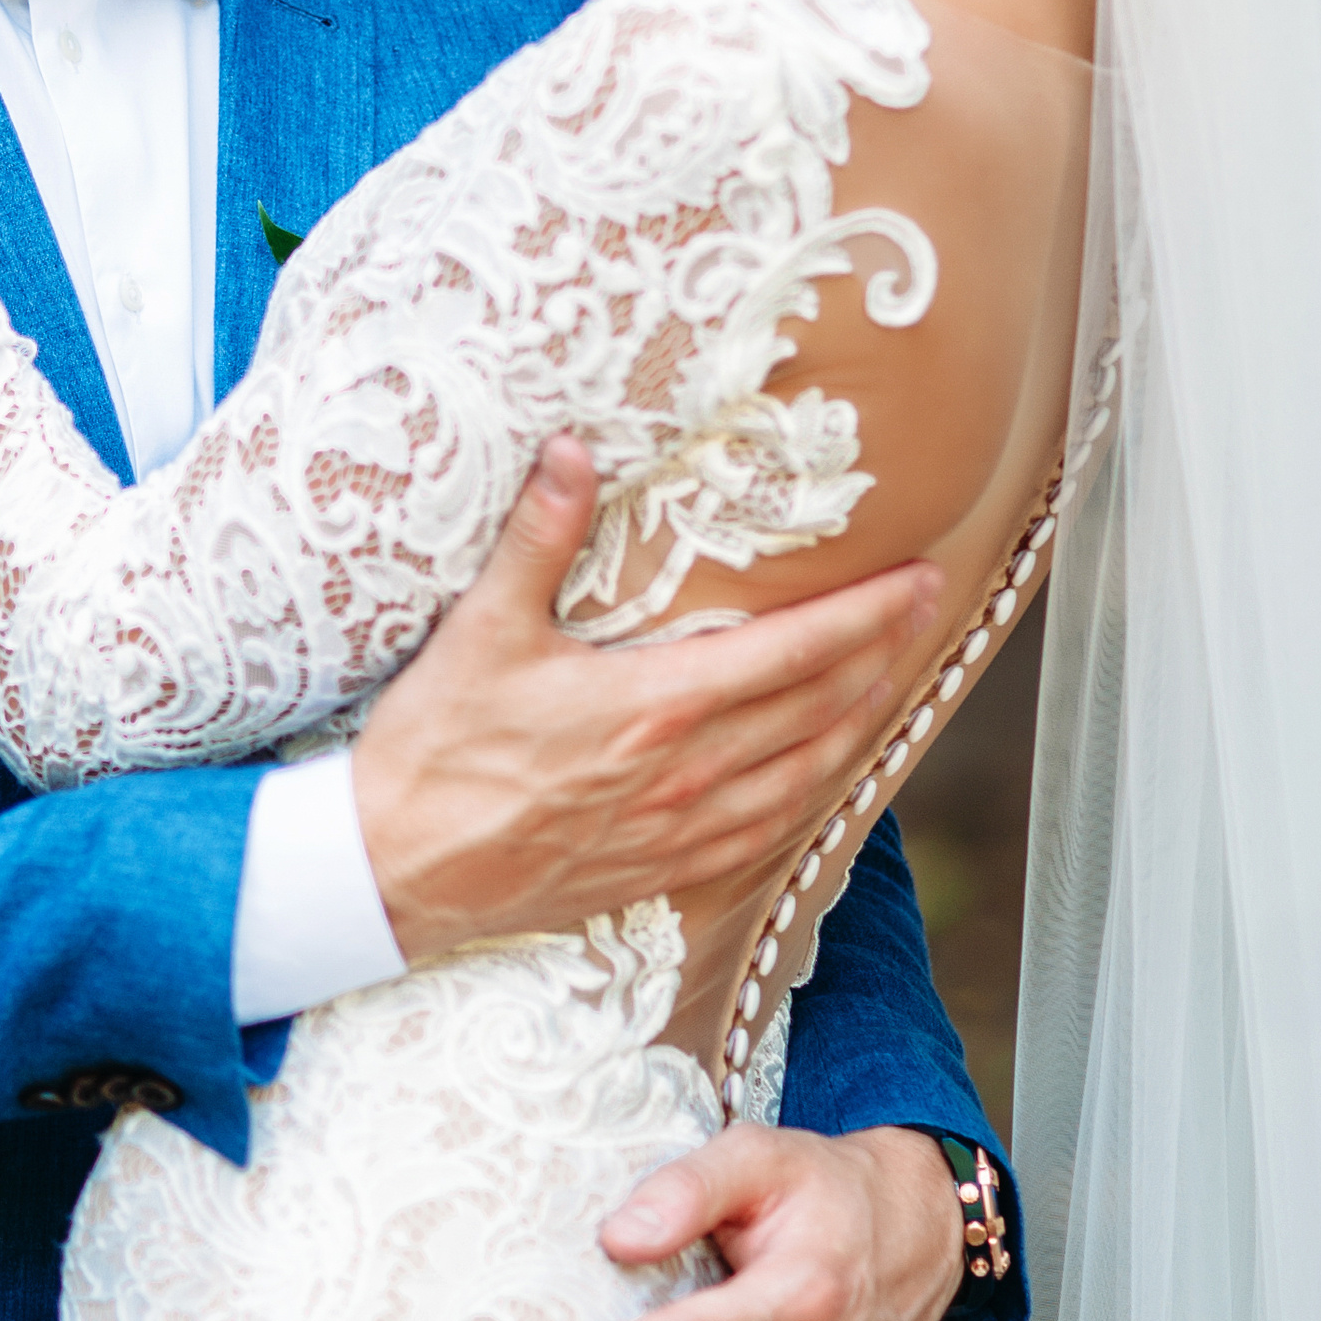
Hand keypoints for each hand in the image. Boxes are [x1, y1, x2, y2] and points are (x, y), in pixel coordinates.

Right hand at [351, 436, 940, 959]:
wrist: (398, 870)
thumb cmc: (436, 750)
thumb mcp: (481, 630)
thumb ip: (539, 536)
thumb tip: (575, 450)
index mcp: (654, 705)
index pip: (793, 651)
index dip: (866, 614)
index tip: (916, 580)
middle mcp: (685, 772)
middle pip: (819, 708)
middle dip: (882, 655)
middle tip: (923, 613)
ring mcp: (680, 830)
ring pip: (806, 774)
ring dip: (858, 724)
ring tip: (889, 682)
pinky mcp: (661, 870)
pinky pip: (767, 831)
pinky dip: (811, 795)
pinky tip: (819, 775)